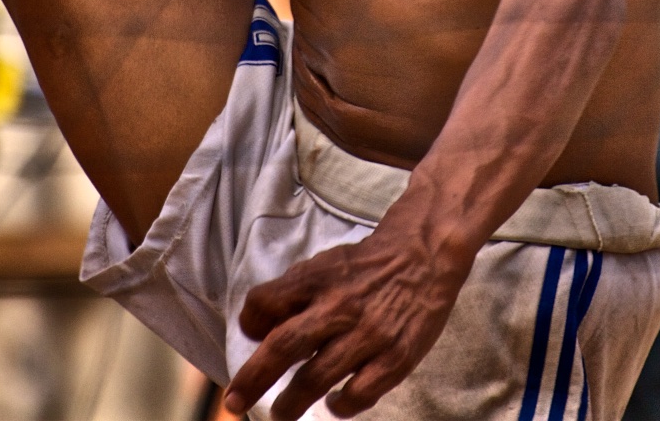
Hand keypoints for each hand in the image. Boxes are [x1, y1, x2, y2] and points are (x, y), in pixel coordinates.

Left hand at [223, 223, 473, 418]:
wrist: (424, 254)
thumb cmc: (366, 265)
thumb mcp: (324, 265)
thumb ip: (293, 293)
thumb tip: (258, 331)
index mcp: (317, 279)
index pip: (265, 302)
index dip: (250, 323)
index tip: (250, 339)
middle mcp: (339, 306)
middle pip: (284, 347)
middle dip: (253, 379)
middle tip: (234, 401)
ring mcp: (368, 334)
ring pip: (317, 378)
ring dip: (291, 402)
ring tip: (279, 414)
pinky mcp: (396, 357)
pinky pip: (360, 393)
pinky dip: (341, 405)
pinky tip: (334, 404)